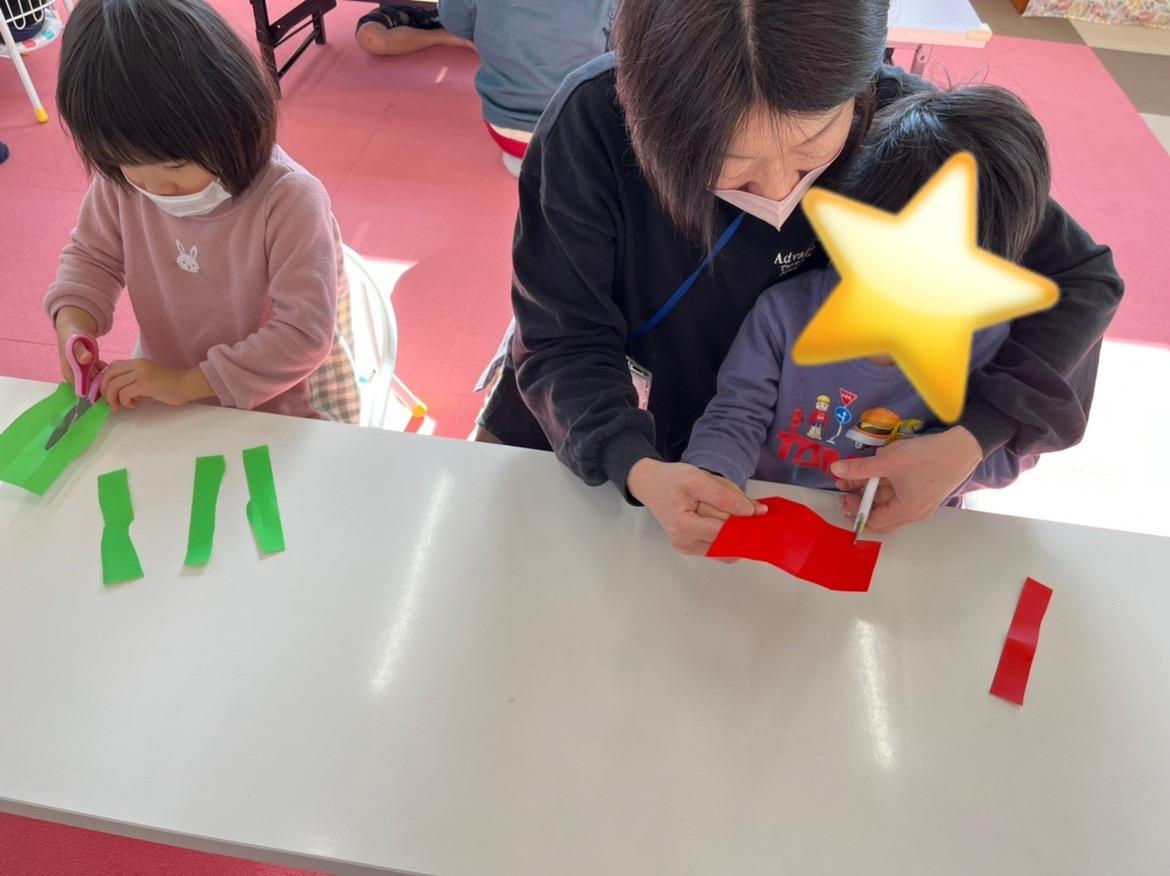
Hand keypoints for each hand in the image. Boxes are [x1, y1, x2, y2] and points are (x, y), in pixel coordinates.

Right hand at [54, 306, 101, 380]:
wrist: (75, 329)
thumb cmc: (74, 336)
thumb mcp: (76, 342)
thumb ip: (80, 351)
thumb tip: (86, 359)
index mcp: (70, 375)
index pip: (85, 390)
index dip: (96, 387)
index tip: (103, 375)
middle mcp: (77, 378)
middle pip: (94, 387)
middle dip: (103, 380)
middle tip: (105, 367)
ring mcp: (85, 375)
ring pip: (100, 382)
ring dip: (106, 375)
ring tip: (104, 363)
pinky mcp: (92, 370)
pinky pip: (102, 376)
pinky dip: (107, 371)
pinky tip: (106, 363)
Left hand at [100, 359, 212, 411]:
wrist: (187, 384)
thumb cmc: (170, 384)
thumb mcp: (148, 377)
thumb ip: (133, 380)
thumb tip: (117, 391)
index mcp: (136, 362)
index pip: (112, 367)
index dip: (104, 381)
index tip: (107, 393)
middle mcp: (137, 365)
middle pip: (109, 375)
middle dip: (105, 391)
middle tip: (110, 402)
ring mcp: (141, 374)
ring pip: (115, 385)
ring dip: (113, 398)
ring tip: (120, 406)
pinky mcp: (145, 384)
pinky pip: (125, 393)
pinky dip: (125, 402)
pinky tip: (134, 405)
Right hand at [627, 459, 766, 555]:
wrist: (650, 484)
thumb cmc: (671, 480)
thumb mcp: (698, 478)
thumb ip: (726, 496)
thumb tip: (755, 512)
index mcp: (684, 526)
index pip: (725, 533)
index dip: (745, 524)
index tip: (761, 513)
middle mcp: (685, 543)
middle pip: (727, 543)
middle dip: (742, 528)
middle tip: (750, 509)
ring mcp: (688, 549)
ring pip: (726, 548)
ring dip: (735, 533)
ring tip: (733, 512)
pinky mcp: (692, 549)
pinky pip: (719, 547)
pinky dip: (728, 535)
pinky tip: (726, 519)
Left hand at [829, 426, 982, 532]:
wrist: (963, 446)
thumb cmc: (926, 456)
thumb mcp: (888, 461)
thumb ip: (860, 468)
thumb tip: (835, 470)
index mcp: (905, 511)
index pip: (873, 521)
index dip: (855, 510)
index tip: (843, 494)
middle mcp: (915, 513)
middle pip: (882, 517)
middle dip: (862, 504)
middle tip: (847, 490)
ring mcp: (922, 504)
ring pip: (891, 504)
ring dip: (873, 493)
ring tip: (859, 475)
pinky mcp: (926, 493)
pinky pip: (901, 496)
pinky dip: (887, 488)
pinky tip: (879, 472)